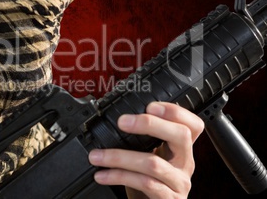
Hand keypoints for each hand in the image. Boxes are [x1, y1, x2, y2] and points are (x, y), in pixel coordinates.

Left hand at [88, 102, 203, 198]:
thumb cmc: (149, 181)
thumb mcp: (149, 156)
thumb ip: (143, 139)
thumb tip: (118, 118)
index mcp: (181, 148)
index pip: (192, 124)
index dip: (175, 111)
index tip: (150, 105)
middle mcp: (185, 163)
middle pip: (181, 135)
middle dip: (149, 124)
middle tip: (122, 122)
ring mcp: (178, 182)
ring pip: (154, 163)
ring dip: (120, 157)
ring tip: (96, 156)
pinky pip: (145, 184)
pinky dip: (119, 176)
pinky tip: (103, 175)